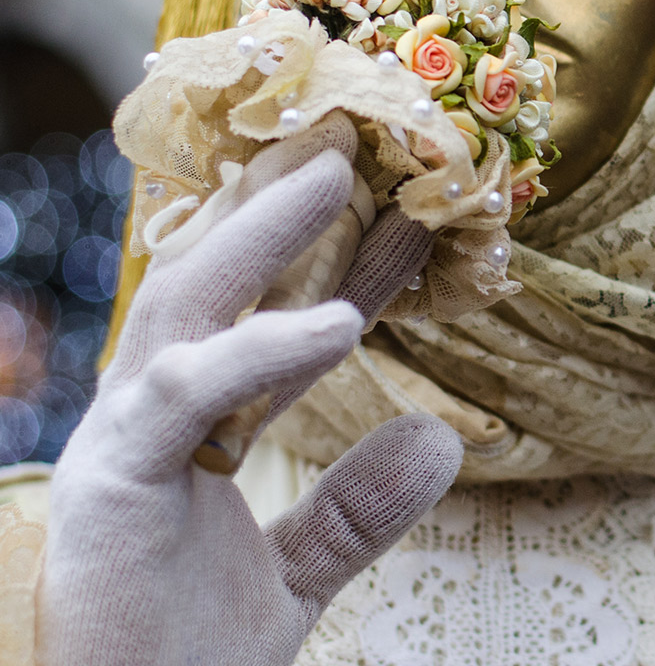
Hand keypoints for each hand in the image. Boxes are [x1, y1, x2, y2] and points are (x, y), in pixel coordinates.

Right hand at [38, 119, 460, 665]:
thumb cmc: (187, 663)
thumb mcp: (300, 573)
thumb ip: (359, 508)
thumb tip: (443, 440)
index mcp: (188, 434)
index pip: (272, 324)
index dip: (341, 268)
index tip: (416, 220)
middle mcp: (148, 422)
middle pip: (211, 283)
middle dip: (275, 210)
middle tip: (352, 144)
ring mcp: (121, 445)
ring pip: (184, 303)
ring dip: (260, 234)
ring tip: (337, 178)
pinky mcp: (109, 483)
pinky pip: (184, 393)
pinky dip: (259, 349)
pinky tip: (340, 323)